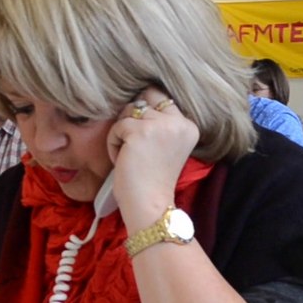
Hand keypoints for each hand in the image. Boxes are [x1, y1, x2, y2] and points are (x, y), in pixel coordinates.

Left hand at [106, 87, 199, 230]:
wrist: (149, 205)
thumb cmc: (153, 180)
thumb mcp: (166, 146)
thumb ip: (160, 123)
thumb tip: (135, 101)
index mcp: (189, 126)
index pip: (162, 98)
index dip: (146, 113)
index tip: (143, 138)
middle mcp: (178, 122)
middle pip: (145, 97)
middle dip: (133, 116)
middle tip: (133, 142)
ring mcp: (160, 125)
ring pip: (129, 111)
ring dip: (122, 131)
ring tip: (129, 155)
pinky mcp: (140, 131)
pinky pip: (117, 126)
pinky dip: (113, 143)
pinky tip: (122, 160)